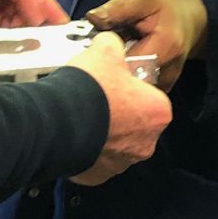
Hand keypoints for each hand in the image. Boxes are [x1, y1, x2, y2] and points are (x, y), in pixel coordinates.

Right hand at [66, 31, 172, 185]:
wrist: (58, 122)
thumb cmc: (92, 87)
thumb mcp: (105, 50)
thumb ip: (114, 44)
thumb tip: (112, 42)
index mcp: (159, 111)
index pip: (150, 96)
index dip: (130, 87)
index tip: (111, 82)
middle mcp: (148, 142)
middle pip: (135, 123)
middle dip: (118, 114)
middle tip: (94, 99)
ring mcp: (123, 163)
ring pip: (115, 144)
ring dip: (102, 133)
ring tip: (79, 117)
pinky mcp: (99, 176)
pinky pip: (95, 160)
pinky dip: (87, 150)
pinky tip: (71, 135)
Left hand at [85, 0, 206, 91]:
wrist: (190, 20)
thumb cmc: (165, 6)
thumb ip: (118, 8)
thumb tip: (92, 17)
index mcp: (165, 46)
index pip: (128, 63)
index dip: (107, 57)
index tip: (91, 48)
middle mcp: (168, 71)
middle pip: (128, 80)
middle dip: (107, 68)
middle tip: (93, 54)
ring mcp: (165, 83)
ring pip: (131, 88)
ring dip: (115, 74)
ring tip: (108, 57)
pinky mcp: (160, 88)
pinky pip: (136, 91)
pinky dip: (124, 79)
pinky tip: (118, 64)